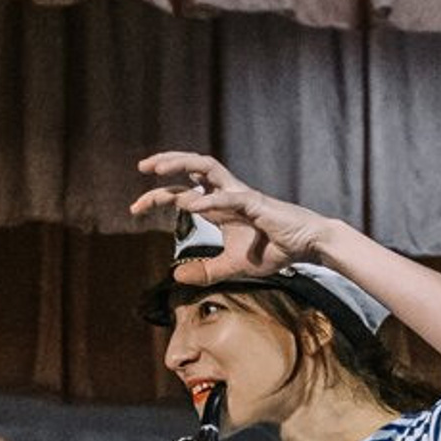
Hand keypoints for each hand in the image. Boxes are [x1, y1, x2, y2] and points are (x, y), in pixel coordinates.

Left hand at [130, 152, 329, 279]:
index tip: (134, 209)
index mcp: (218, 205)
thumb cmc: (272, 250)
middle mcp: (226, 193)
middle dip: (165, 163)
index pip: (182, 192)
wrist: (305, 246)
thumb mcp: (232, 267)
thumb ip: (205, 271)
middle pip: (192, 168)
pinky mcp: (257, 204)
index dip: (157, 196)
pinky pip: (231, 198)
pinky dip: (211, 200)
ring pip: (208, 167)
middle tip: (141, 168)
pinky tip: (192, 205)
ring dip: (182, 164)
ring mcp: (241, 195)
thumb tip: (176, 277)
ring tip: (158, 169)